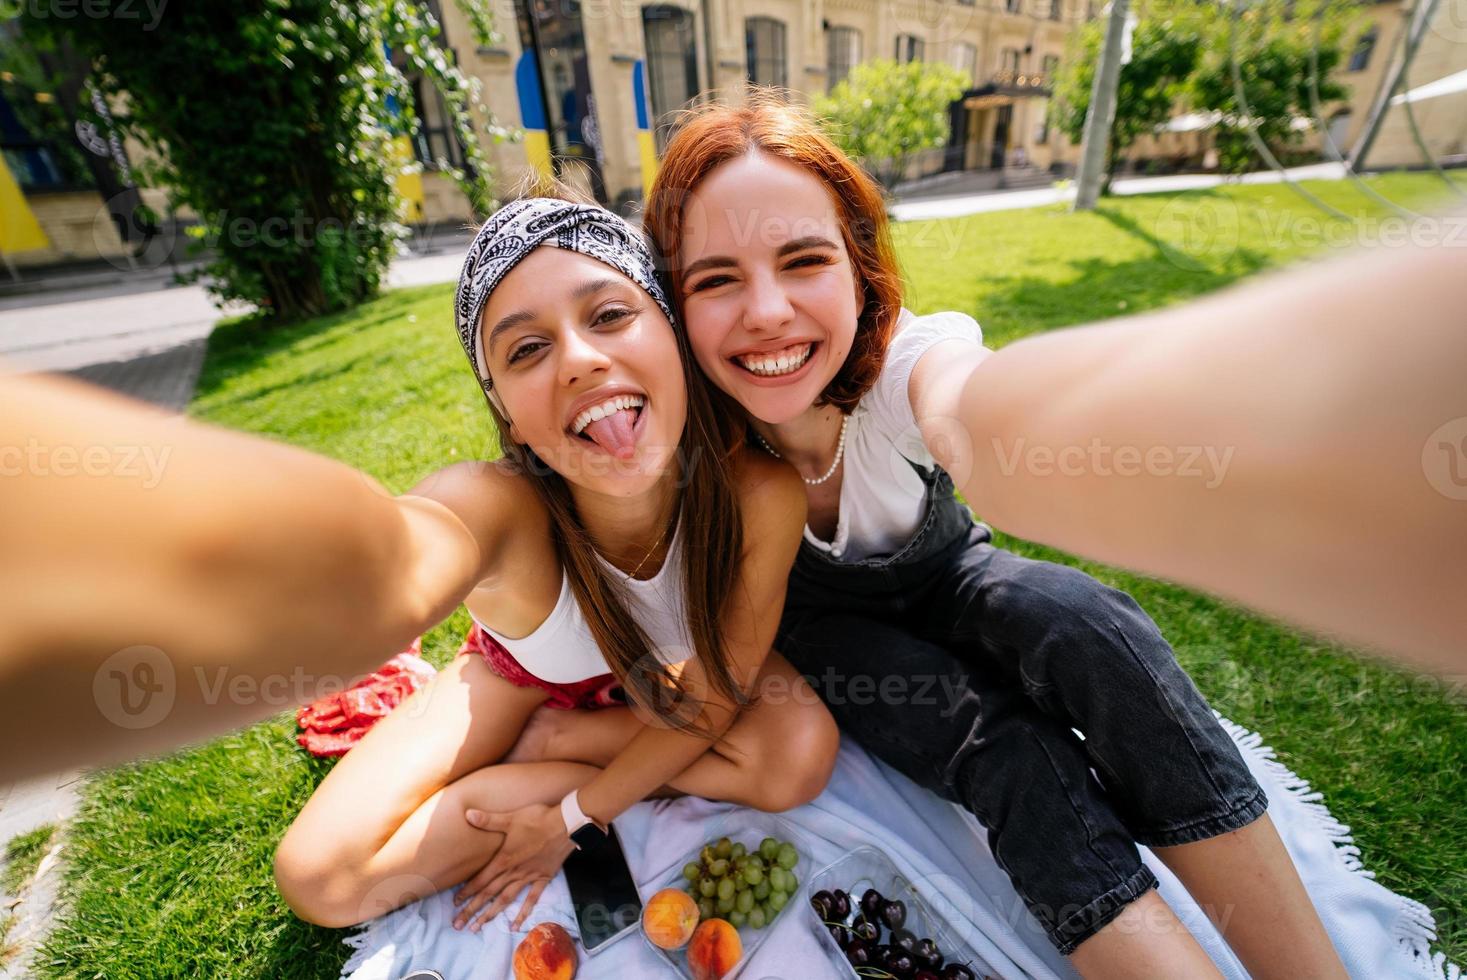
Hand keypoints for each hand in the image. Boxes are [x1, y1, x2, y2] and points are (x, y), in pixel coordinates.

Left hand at [451, 802, 575, 931]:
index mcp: (504, 859)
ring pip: (506, 899)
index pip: (481, 879)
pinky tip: (516, 925)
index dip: (467, 892)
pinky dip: (523, 912)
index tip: (455, 903)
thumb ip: (488, 820)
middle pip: (489, 894)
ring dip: (491, 914)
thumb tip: (468, 814)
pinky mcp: (542, 878)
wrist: (565, 825)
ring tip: (479, 927)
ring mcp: (528, 877)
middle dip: (472, 909)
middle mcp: (514, 872)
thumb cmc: (537, 820)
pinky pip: (532, 899)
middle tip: (458, 924)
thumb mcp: (511, 818)